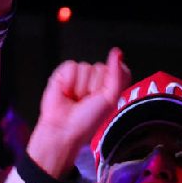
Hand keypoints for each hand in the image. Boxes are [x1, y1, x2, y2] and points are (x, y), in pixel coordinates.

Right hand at [27, 48, 130, 176]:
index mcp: (109, 87)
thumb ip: (117, 75)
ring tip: (75, 99)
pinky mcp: (64, 73)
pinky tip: (66, 93)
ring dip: (80, 87)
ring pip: (85, 67)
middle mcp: (95, 80)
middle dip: (94, 87)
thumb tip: (117, 53)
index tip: (103, 97)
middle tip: (87, 101)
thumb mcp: (110, 99)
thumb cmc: (86, 121)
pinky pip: (71, 66)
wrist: (63, 129)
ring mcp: (79, 76)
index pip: (118, 69)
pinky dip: (69, 82)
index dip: (111, 82)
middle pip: (100, 67)